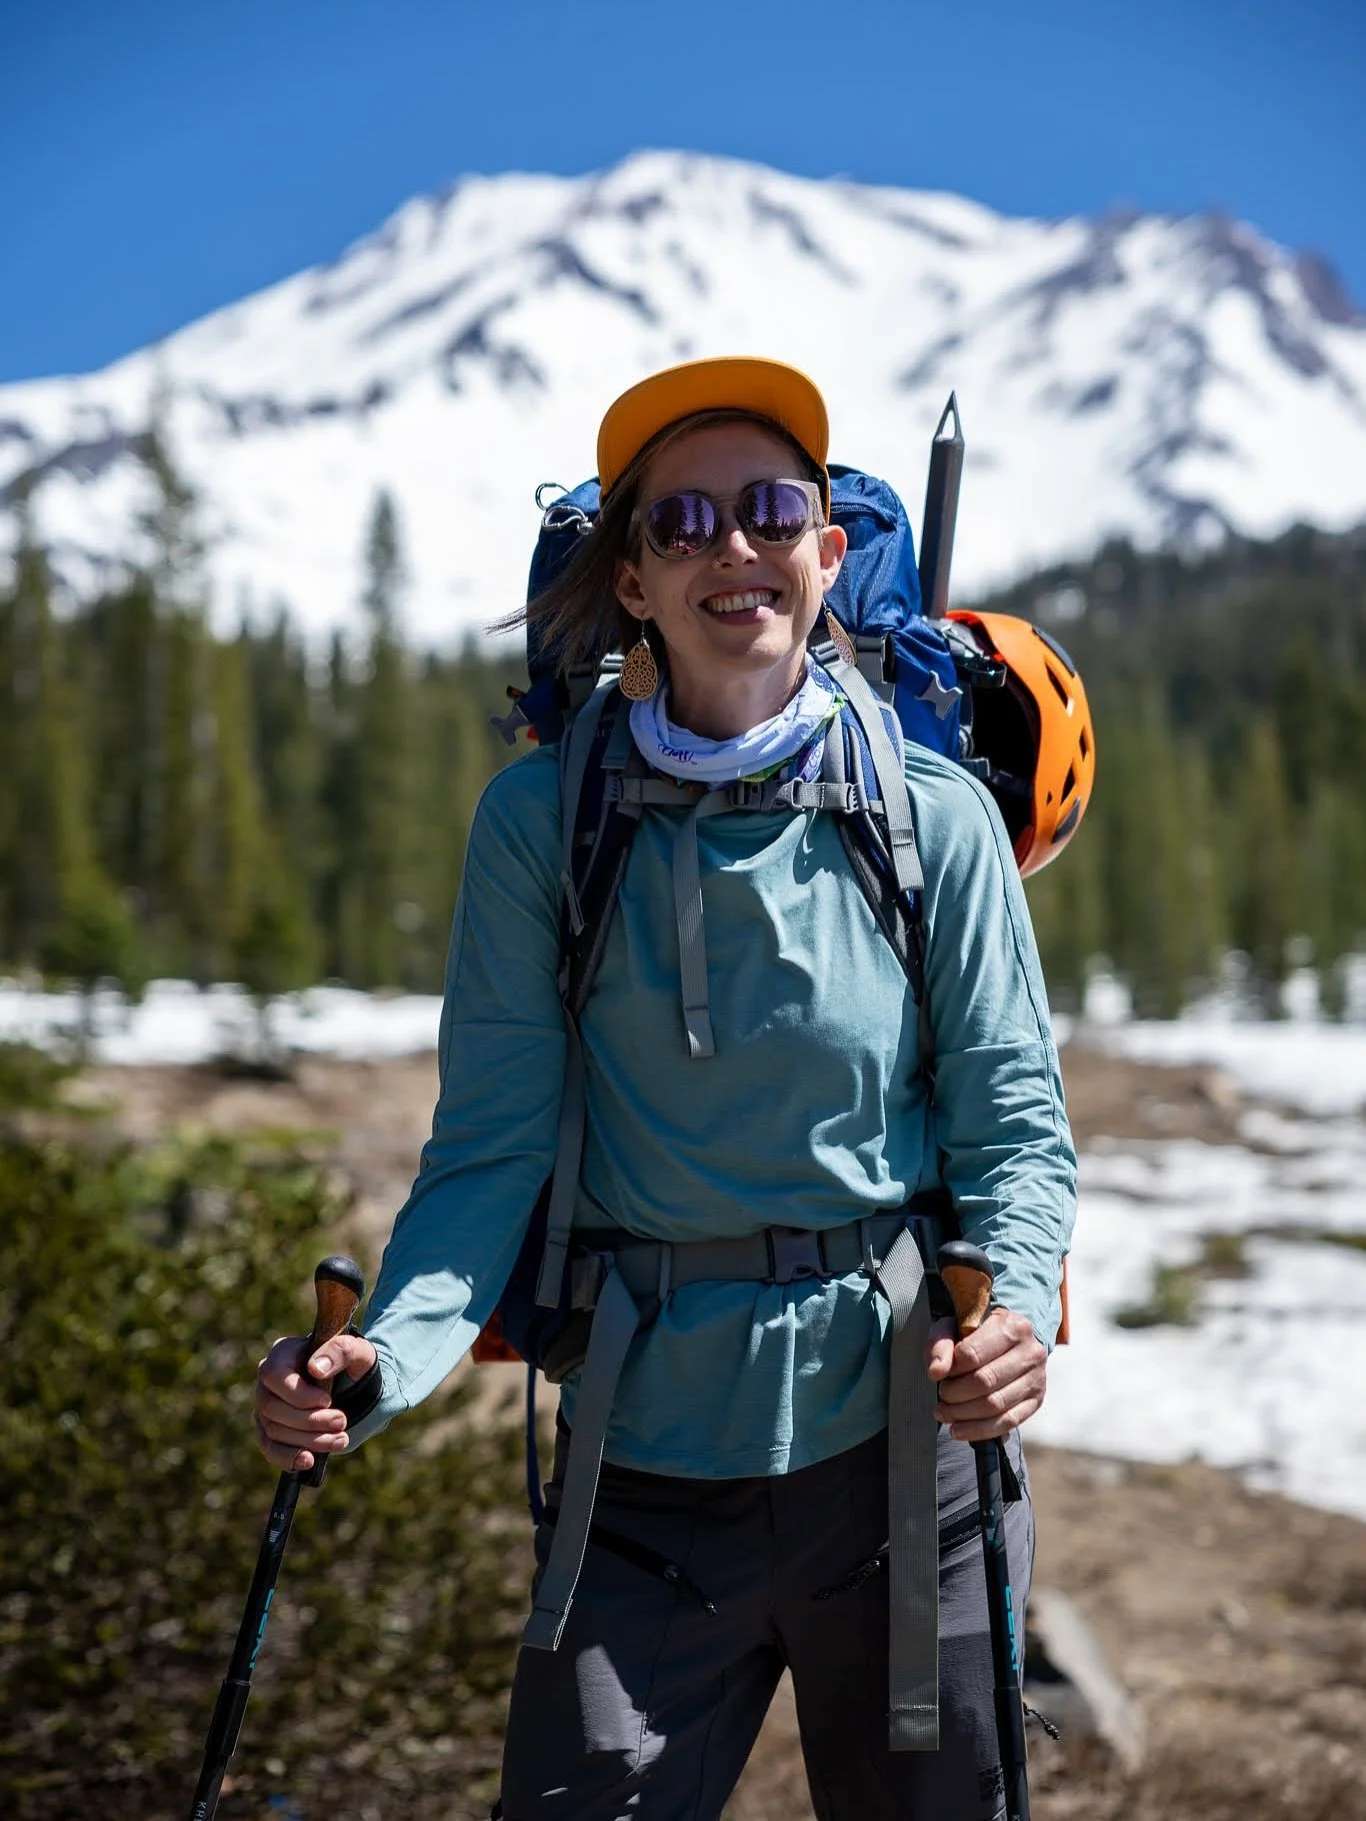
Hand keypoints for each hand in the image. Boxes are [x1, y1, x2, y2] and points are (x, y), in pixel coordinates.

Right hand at [254, 1330, 376, 1472]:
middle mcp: (268, 1381)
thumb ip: (341, 1351)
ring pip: (274, 1430)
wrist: (354, 1385)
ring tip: (340, 1439)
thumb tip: (316, 1368)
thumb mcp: (357, 1350)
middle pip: (272, 1407)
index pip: (275, 1375)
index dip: (299, 1394)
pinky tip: (309, 1461)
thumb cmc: (352, 1362)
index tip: (328, 1401)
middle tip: (341, 1421)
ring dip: (308, 1440)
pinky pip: (270, 1448)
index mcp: (283, 1353)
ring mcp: (266, 1407)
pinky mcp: (271, 1430)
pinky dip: (288, 1458)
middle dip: (309, 1421)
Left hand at [926, 1306, 1045, 1442]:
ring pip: (996, 1405)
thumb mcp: (953, 1326)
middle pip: (985, 1381)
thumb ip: (941, 1344)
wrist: (1009, 1341)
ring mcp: (1036, 1378)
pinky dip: (980, 1430)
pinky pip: (1008, 1422)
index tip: (940, 1374)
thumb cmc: (977, 1333)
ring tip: (944, 1414)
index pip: (973, 1354)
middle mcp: (1029, 1352)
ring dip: (964, 1415)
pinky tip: (959, 1430)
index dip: (951, 1369)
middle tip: (941, 1397)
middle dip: (955, 1394)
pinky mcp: (1036, 1400)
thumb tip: (936, 1372)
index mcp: (1010, 1326)